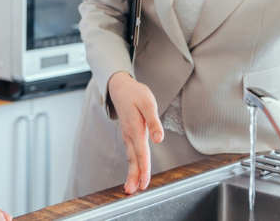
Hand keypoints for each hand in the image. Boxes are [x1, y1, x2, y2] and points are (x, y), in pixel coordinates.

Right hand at [107, 71, 163, 194]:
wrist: (120, 88)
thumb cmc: (136, 94)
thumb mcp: (148, 103)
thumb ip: (154, 121)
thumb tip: (159, 139)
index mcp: (135, 128)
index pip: (141, 152)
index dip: (144, 168)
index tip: (145, 182)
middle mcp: (129, 134)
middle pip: (133, 159)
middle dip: (134, 175)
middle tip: (134, 191)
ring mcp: (127, 136)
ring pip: (130, 157)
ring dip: (131, 173)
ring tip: (130, 188)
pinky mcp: (128, 136)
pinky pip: (130, 153)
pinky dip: (131, 165)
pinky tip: (133, 173)